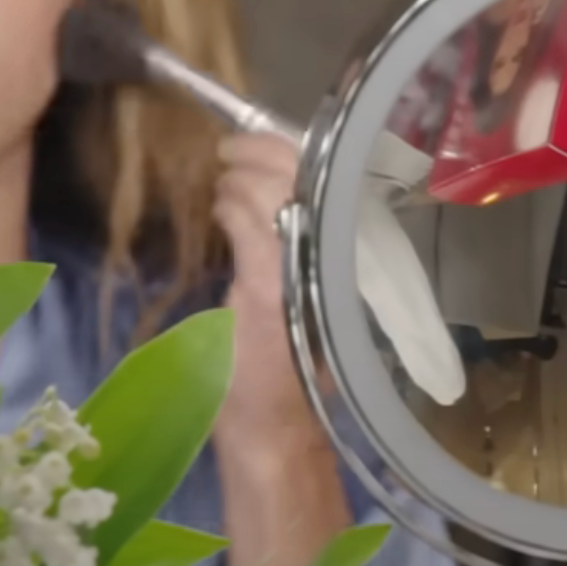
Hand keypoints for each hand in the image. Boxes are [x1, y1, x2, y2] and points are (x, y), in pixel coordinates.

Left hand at [209, 132, 325, 466]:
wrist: (279, 426)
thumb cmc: (288, 367)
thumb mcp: (304, 297)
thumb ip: (296, 253)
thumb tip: (274, 202)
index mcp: (345, 256)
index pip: (327, 179)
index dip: (293, 148)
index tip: (262, 139)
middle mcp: (333, 254)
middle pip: (301, 172)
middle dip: (260, 148)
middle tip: (232, 148)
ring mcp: (302, 266)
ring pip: (269, 190)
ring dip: (237, 178)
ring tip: (224, 183)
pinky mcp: (270, 283)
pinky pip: (248, 222)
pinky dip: (229, 207)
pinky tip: (221, 207)